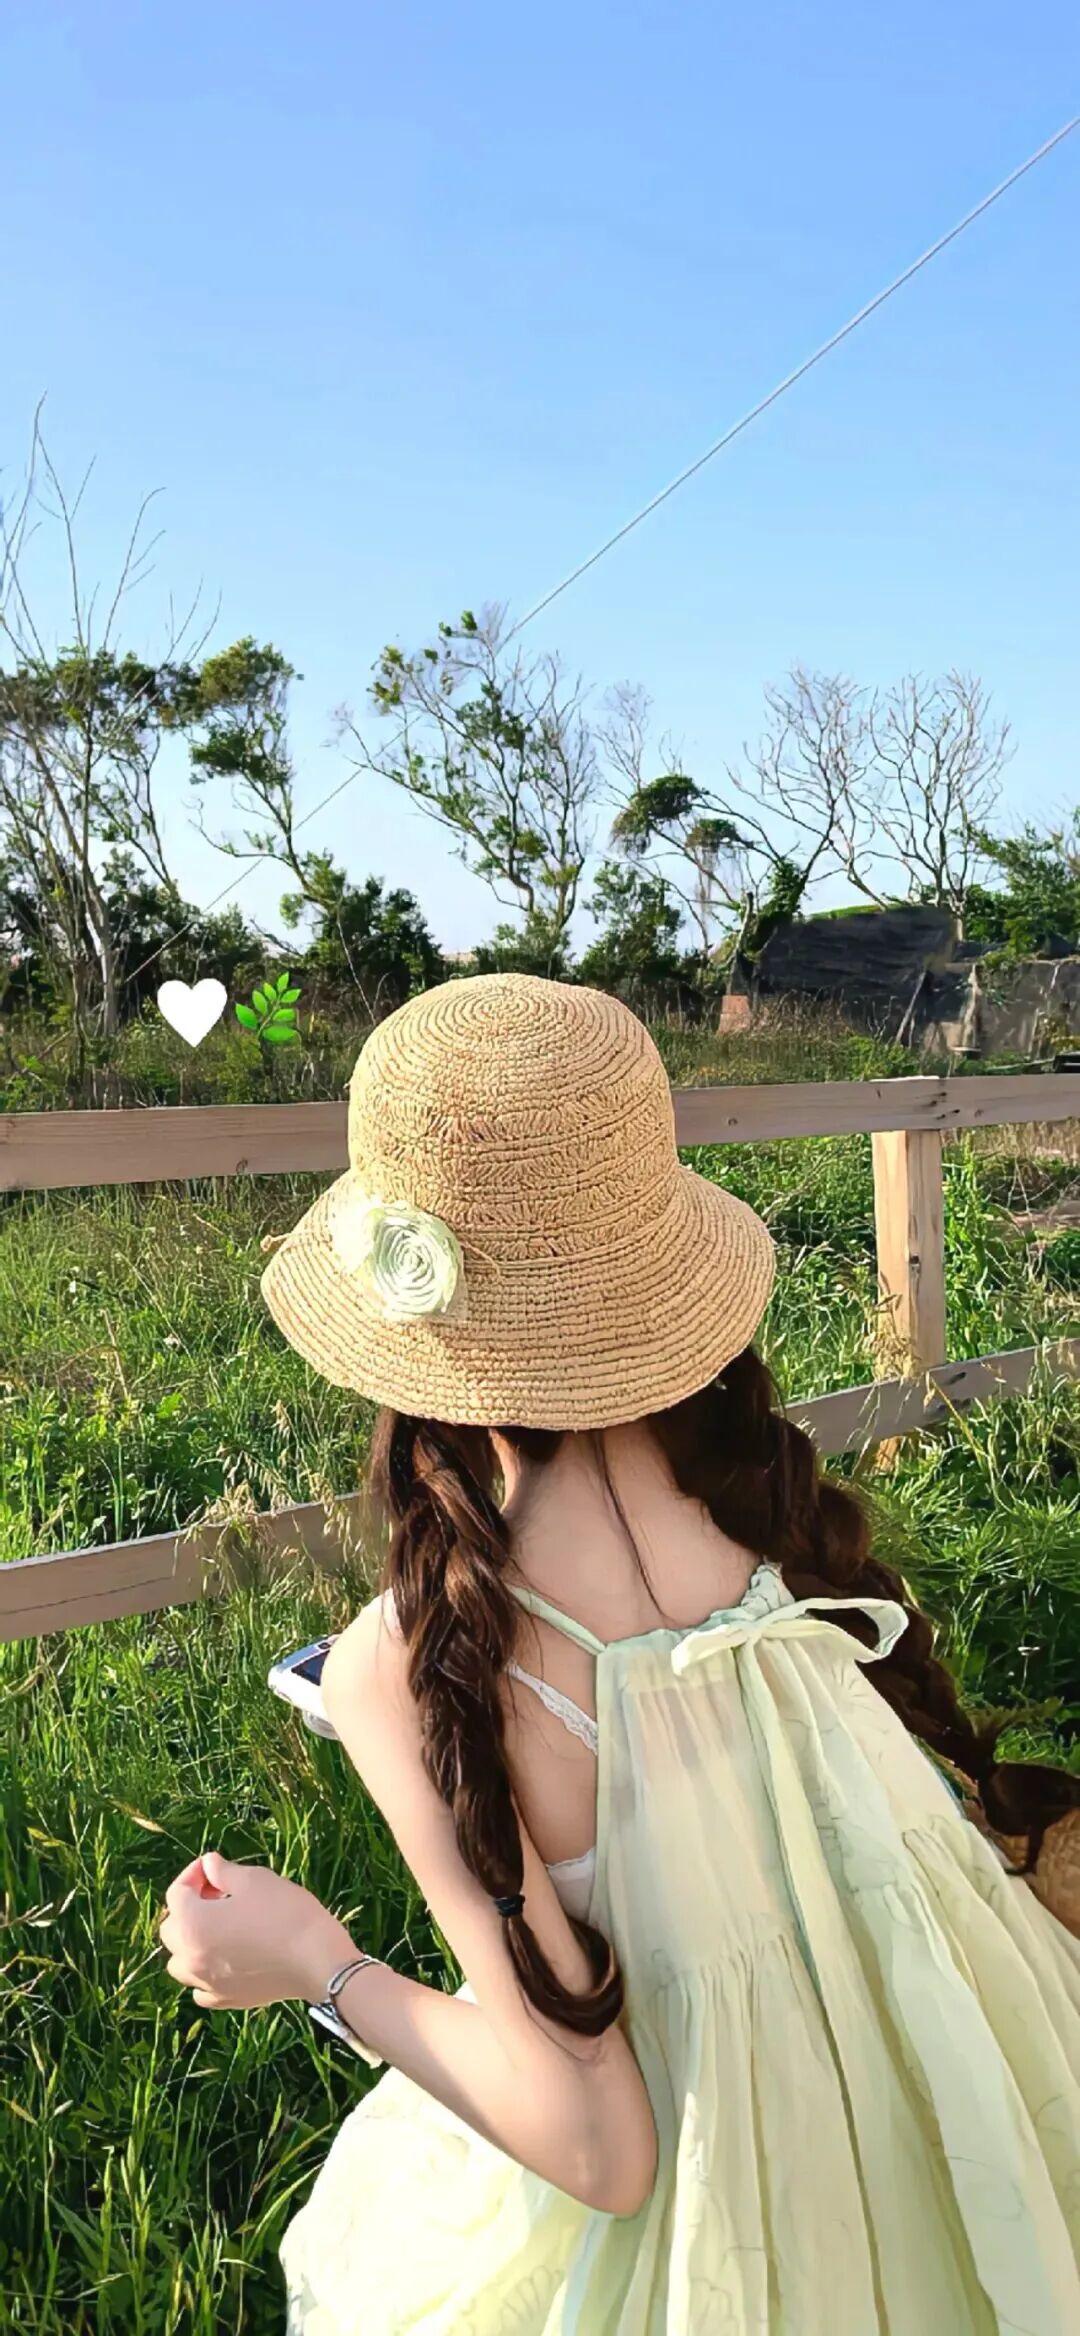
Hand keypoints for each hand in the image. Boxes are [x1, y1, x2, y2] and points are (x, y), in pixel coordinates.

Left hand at [158, 1851, 354, 2010]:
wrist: (317, 1961)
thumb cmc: (285, 1914)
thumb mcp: (254, 1880)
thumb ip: (223, 1871)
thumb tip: (208, 1865)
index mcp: (192, 1924)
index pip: (177, 1893)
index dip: (193, 1874)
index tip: (213, 1866)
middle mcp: (190, 1957)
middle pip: (172, 1929)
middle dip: (189, 1906)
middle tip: (218, 1892)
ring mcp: (206, 1983)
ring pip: (180, 1962)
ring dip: (191, 1941)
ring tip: (218, 1927)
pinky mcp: (226, 2000)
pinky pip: (200, 1987)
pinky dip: (204, 1972)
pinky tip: (225, 1959)